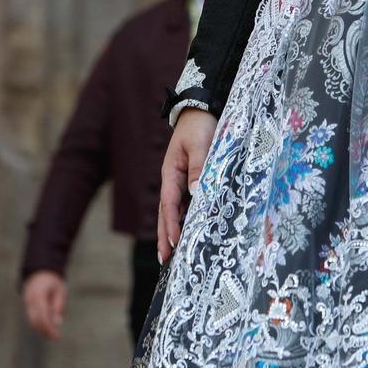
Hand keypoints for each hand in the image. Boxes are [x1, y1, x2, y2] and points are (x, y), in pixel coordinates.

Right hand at [21, 270, 67, 339]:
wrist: (39, 272)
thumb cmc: (53, 282)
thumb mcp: (60, 291)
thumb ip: (58, 306)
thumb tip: (57, 323)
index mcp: (39, 295)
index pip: (43, 316)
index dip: (49, 328)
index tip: (57, 336)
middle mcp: (30, 300)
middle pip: (35, 321)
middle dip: (45, 331)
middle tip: (55, 337)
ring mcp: (26, 302)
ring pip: (31, 320)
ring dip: (41, 329)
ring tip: (52, 334)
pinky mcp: (26, 305)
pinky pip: (31, 317)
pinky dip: (38, 324)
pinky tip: (46, 328)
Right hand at [158, 109, 217, 263]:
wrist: (202, 108)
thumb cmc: (201, 125)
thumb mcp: (201, 144)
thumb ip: (200, 168)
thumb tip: (197, 194)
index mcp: (171, 172)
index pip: (169, 203)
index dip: (172, 223)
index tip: (174, 242)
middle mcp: (173, 179)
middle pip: (166, 212)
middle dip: (165, 235)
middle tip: (165, 259)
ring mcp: (181, 179)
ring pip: (175, 209)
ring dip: (173, 230)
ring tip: (171, 253)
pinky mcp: (192, 178)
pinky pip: (187, 202)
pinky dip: (186, 217)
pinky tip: (190, 230)